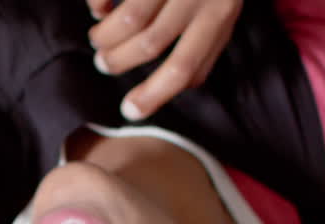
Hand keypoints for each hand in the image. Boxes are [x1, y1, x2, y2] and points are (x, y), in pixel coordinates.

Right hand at [87, 0, 241, 119]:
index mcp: (219, 14)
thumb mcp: (225, 9)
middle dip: (118, 61)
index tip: (129, 111)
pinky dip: (99, 4)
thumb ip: (208, 44)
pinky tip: (99, 7)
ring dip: (105, 36)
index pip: (185, 65)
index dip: (154, 94)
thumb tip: (184, 85)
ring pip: (129, 19)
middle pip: (149, 44)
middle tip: (104, 64)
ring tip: (99, 38)